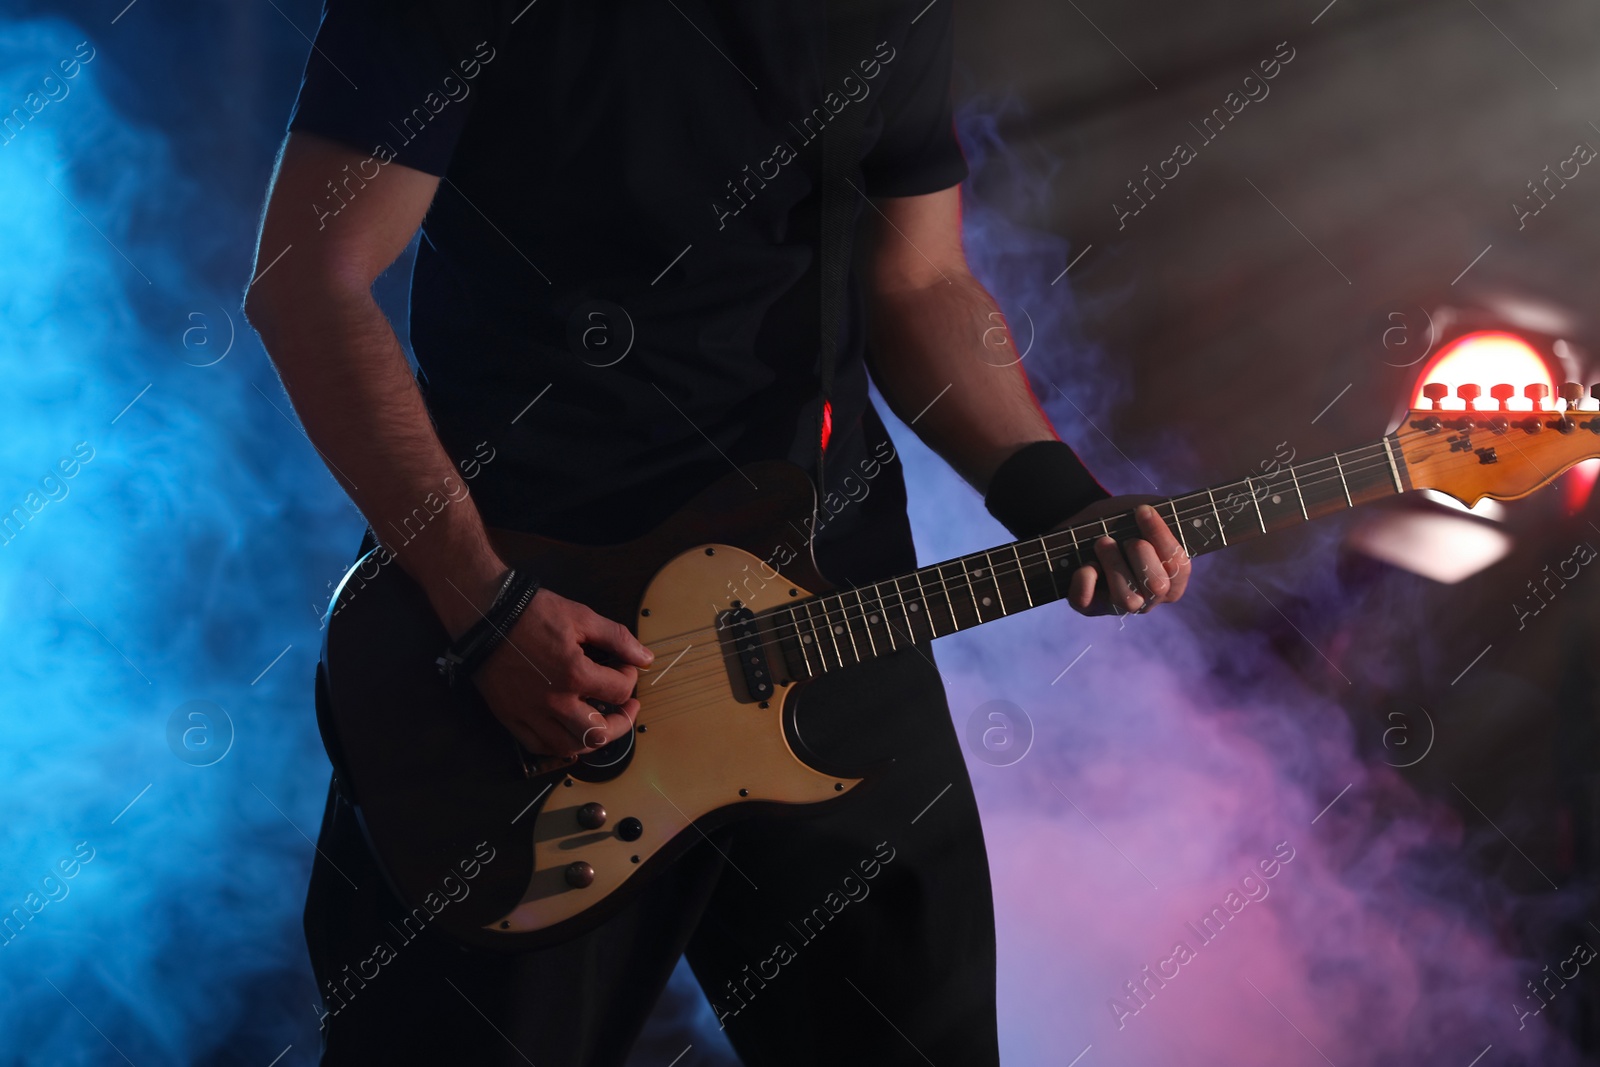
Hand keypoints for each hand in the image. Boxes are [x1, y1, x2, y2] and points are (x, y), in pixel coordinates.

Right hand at [469, 588, 653, 762]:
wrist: (485, 614)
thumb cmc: (531, 613)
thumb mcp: (581, 617)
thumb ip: (617, 638)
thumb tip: (645, 657)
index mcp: (574, 674)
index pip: (618, 691)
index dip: (630, 678)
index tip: (624, 668)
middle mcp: (554, 701)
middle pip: (600, 733)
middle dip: (622, 723)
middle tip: (626, 708)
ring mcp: (530, 713)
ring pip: (570, 746)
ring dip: (592, 739)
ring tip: (601, 723)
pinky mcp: (511, 717)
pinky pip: (538, 746)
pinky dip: (558, 745)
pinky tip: (568, 732)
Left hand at [1056, 495, 1190, 616]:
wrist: (1085, 533)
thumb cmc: (1121, 524)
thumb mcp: (1140, 514)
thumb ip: (1157, 514)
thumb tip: (1153, 510)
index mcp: (1171, 580)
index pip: (1179, 566)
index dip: (1161, 536)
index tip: (1143, 510)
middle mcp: (1149, 599)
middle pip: (1158, 586)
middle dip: (1140, 554)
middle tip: (1125, 538)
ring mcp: (1120, 606)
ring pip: (1127, 599)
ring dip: (1114, 564)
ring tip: (1103, 542)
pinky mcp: (1090, 606)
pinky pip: (1088, 602)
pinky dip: (1085, 582)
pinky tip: (1087, 564)